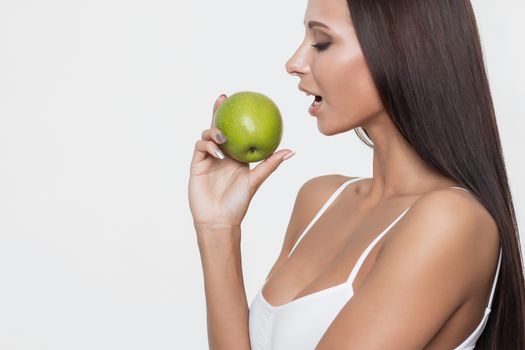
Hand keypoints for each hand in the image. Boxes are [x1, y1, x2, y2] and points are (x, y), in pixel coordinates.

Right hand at [188, 93, 294, 231]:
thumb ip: (270, 164)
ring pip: (207, 137)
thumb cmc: (238, 203)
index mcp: (235, 156)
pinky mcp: (196, 166)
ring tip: (223, 137)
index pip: (236, 132)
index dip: (236, 116)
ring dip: (214, 132)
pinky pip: (200, 149)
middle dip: (218, 111)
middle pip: (218, 128)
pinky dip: (208, 146)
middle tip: (223, 98)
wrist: (219, 220)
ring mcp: (207, 159)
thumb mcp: (256, 180)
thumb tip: (291, 151)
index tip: (242, 101)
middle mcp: (221, 155)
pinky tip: (217, 151)